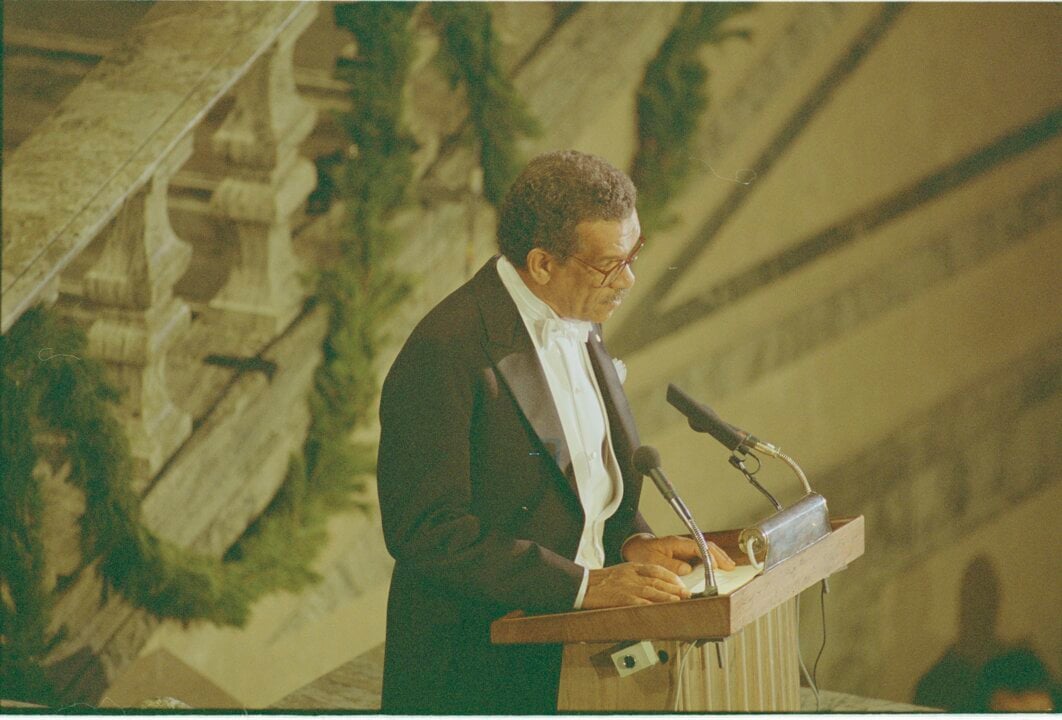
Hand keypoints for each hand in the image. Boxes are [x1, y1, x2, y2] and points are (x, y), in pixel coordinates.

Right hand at [582, 563, 690, 608]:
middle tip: (687, 593)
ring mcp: (627, 587)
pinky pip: (639, 603)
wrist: (581, 585)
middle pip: (657, 581)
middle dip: (674, 587)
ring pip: (652, 591)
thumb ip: (635, 576)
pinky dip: (651, 606)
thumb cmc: (599, 581)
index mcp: (631, 567)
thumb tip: (652, 586)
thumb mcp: (619, 572)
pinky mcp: (621, 599)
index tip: (681, 583)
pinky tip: (660, 609)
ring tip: (679, 601)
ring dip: (667, 596)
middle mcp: (631, 575)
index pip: (656, 569)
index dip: (671, 577)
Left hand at [621, 534, 735, 574]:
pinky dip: (712, 560)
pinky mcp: (685, 554)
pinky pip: (701, 555)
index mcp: (675, 543)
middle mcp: (682, 544)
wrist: (636, 548)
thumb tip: (687, 569)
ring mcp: (685, 549)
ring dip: (718, 557)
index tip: (716, 566)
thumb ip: (669, 564)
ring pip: (706, 550)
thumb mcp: (652, 560)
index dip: (708, 556)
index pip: (697, 546)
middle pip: (706, 546)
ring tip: (729, 567)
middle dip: (719, 556)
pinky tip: (719, 567)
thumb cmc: (643, 553)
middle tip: (730, 567)